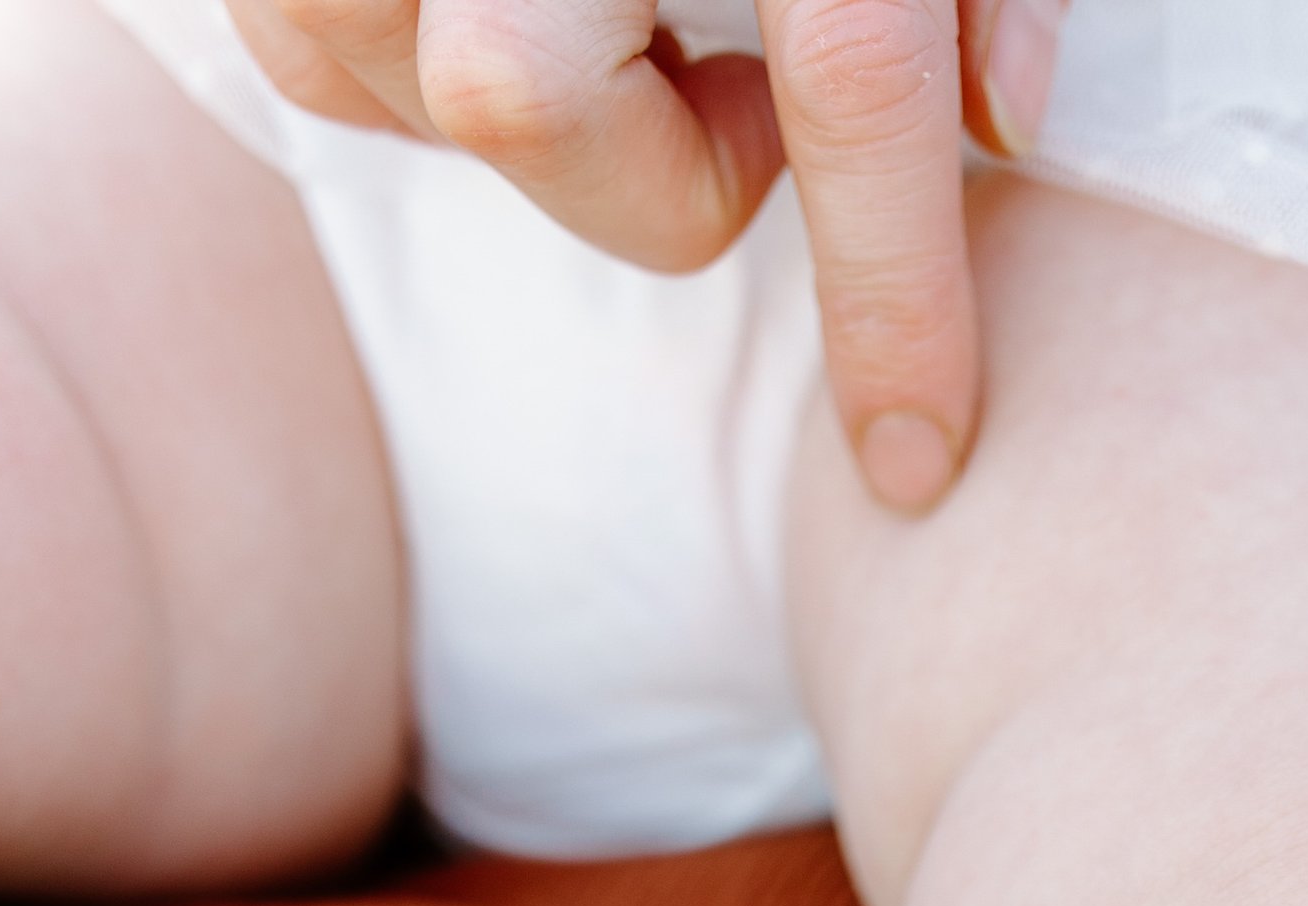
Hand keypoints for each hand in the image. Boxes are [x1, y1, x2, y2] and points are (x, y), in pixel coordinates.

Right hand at [222, 0, 1069, 507]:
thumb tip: (1005, 122)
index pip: (856, 94)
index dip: (901, 307)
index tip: (917, 459)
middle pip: (535, 106)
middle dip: (651, 165)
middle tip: (730, 96)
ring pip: (393, 70)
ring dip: (522, 97)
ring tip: (612, 10)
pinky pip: (301, 34)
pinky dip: (390, 41)